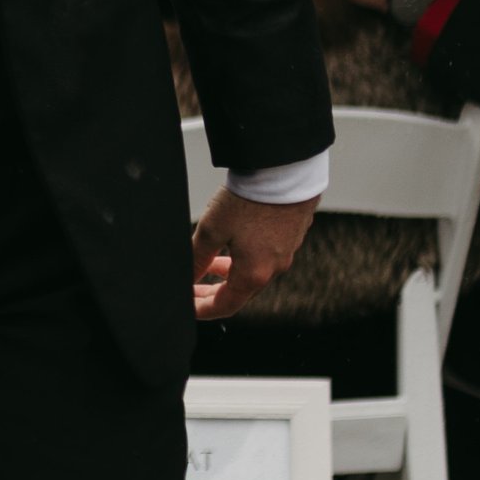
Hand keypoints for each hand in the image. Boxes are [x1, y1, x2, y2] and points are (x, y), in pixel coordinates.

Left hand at [192, 188, 319, 320]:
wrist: (284, 169)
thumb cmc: (250, 198)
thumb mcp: (211, 230)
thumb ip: (196, 259)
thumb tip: (187, 277)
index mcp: (255, 273)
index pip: (225, 306)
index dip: (202, 310)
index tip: (188, 307)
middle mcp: (274, 267)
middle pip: (240, 291)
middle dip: (213, 292)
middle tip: (192, 286)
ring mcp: (287, 250)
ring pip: (253, 271)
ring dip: (228, 272)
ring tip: (208, 263)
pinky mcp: (292, 232)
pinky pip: (265, 254)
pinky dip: (245, 256)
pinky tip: (233, 242)